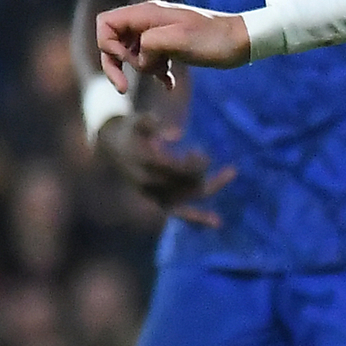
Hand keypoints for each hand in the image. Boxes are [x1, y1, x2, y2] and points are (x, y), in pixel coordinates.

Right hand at [93, 117, 235, 227]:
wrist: (114, 150)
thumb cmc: (130, 132)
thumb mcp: (136, 122)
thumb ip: (151, 122)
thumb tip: (178, 134)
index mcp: (144, 166)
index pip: (174, 169)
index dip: (191, 162)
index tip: (197, 151)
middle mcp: (150, 184)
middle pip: (186, 181)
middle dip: (199, 168)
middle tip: (201, 153)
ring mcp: (156, 196)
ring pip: (190, 195)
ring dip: (212, 185)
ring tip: (232, 171)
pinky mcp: (161, 203)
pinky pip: (181, 213)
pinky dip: (198, 218)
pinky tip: (218, 223)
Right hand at [97, 0, 252, 90]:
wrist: (243, 41)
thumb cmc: (214, 39)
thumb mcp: (179, 40)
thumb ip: (149, 45)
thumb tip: (139, 60)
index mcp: (146, 14)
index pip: (106, 23)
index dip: (108, 45)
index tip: (128, 61)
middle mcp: (149, 21)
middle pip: (114, 40)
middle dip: (119, 63)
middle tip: (128, 85)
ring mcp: (159, 33)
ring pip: (133, 53)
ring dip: (142, 69)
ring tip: (163, 77)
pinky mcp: (171, 46)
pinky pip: (151, 59)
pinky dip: (156, 73)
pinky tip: (169, 85)